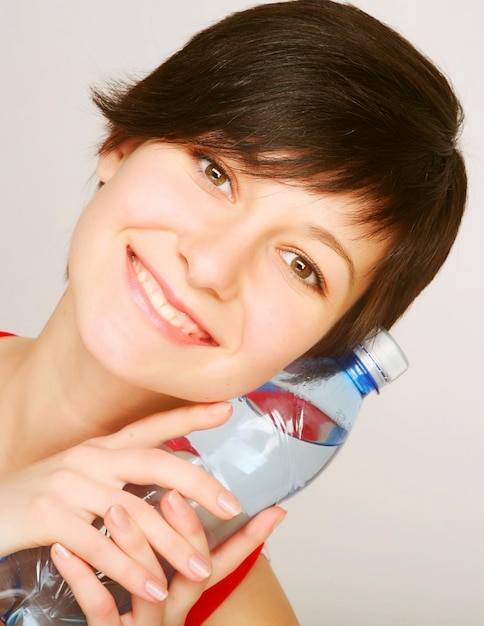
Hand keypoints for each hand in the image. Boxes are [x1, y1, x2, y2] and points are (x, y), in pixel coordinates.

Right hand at [0, 403, 242, 601]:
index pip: (152, 426)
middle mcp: (89, 458)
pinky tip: (152, 588)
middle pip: (155, 463)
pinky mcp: (48, 518)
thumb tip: (170, 484)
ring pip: (132, 514)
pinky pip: (100, 548)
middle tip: (231, 506)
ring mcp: (68, 485)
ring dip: (170, 546)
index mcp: (101, 446)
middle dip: (197, 485)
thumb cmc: (41, 497)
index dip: (189, 416)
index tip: (226, 409)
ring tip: (199, 570)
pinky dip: (129, 571)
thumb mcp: (82, 475)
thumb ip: (120, 475)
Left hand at [51, 489, 285, 625]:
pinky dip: (84, 577)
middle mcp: (173, 606)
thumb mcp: (169, 581)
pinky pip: (99, 608)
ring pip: (147, 588)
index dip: (250, 537)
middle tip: (172, 494)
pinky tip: (66, 549)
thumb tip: (217, 505)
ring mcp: (143, 623)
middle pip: (193, 572)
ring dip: (135, 547)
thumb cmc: (135, 608)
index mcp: (187, 587)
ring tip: (116, 510)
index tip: (271, 508)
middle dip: (186, 531)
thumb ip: (186, 546)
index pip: (226, 560)